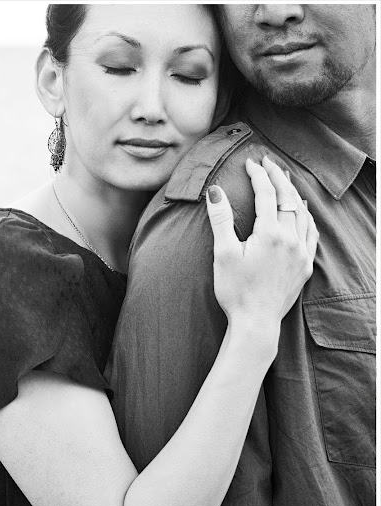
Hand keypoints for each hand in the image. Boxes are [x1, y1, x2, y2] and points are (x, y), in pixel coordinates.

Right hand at [206, 155, 318, 328]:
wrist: (256, 321)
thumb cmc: (236, 290)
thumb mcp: (223, 253)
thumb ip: (221, 219)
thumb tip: (216, 191)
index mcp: (270, 233)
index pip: (266, 193)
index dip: (258, 175)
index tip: (250, 163)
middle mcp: (291, 238)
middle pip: (288, 198)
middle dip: (278, 177)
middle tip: (268, 163)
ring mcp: (301, 252)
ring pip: (303, 213)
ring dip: (293, 194)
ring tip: (285, 182)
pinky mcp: (305, 265)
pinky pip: (311, 232)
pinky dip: (306, 217)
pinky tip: (301, 213)